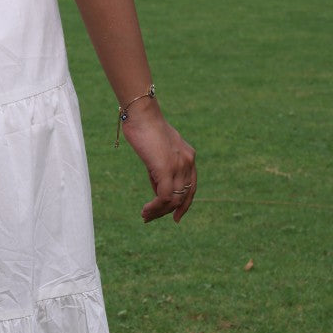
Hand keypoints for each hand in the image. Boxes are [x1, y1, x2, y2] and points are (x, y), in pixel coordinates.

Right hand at [121, 105, 195, 222]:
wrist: (141, 114)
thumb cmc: (144, 127)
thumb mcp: (158, 150)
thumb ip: (162, 166)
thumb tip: (158, 184)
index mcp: (188, 157)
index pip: (191, 187)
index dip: (184, 204)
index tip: (175, 216)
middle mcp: (188, 163)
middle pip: (184, 197)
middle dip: (168, 211)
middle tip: (151, 218)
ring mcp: (179, 166)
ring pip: (174, 200)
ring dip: (159, 212)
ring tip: (145, 215)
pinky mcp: (166, 169)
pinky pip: (164, 197)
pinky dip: (155, 207)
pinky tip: (145, 210)